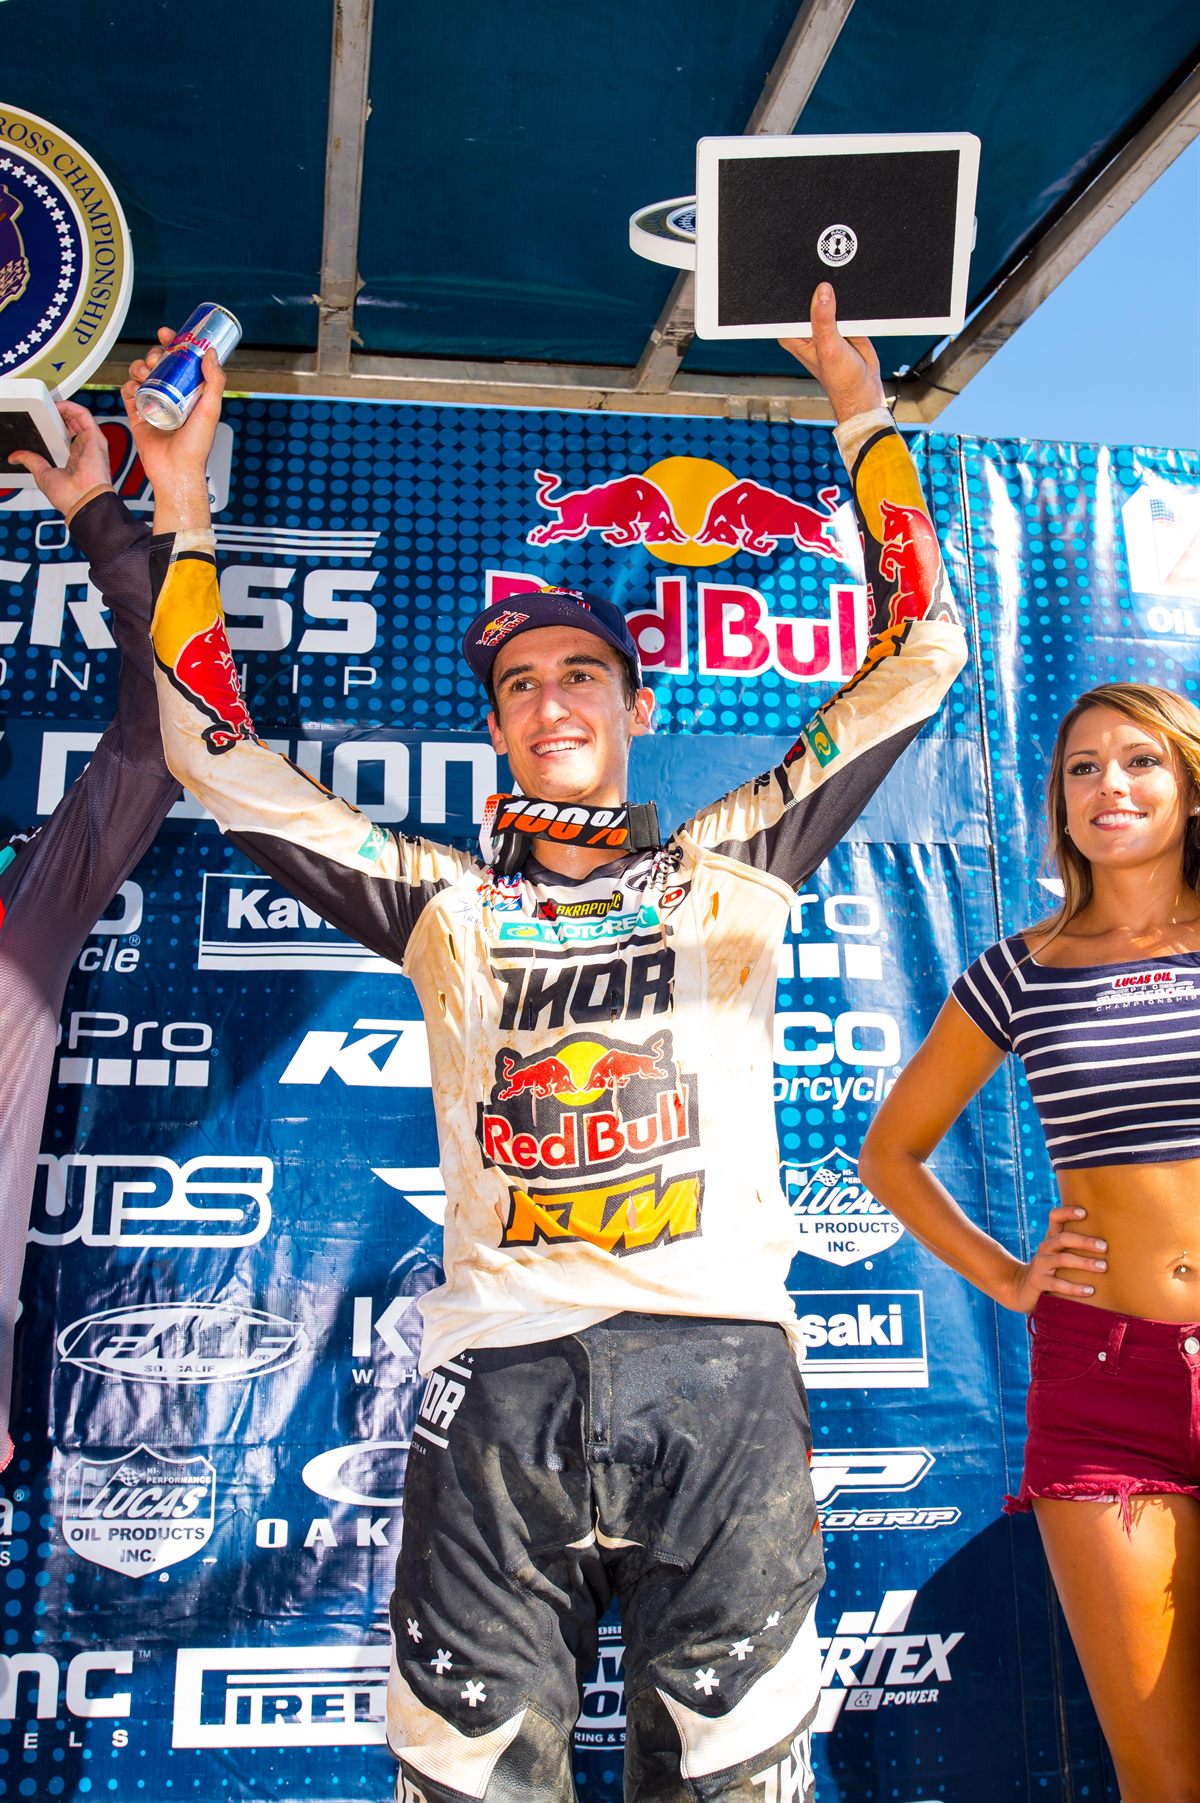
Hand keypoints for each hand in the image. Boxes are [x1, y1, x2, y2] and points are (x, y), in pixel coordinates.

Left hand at [6, 400, 111, 517]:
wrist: (82, 500)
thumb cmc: (71, 496)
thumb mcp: (43, 475)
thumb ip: (32, 461)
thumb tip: (17, 457)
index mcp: (76, 461)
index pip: (67, 438)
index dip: (56, 427)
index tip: (45, 423)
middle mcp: (86, 451)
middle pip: (74, 426)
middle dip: (60, 416)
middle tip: (46, 412)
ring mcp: (92, 444)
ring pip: (80, 418)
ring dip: (65, 409)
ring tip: (51, 406)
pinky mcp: (96, 438)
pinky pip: (85, 416)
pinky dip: (72, 407)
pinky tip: (59, 406)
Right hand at [121, 327, 224, 531]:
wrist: (175, 471)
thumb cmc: (196, 446)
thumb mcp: (211, 410)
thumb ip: (215, 381)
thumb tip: (210, 352)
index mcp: (190, 392)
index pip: (179, 361)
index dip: (172, 343)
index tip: (166, 333)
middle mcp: (171, 396)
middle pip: (157, 364)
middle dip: (153, 354)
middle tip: (156, 359)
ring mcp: (153, 404)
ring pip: (140, 374)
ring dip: (139, 366)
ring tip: (144, 373)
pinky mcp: (137, 415)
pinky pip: (127, 393)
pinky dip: (127, 385)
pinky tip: (134, 386)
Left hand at [780, 282, 885, 421]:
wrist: (865, 386)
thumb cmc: (841, 378)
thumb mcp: (829, 348)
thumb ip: (824, 320)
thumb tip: (822, 292)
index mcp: (793, 335)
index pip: (789, 306)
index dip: (799, 296)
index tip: (811, 290)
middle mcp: (806, 328)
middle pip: (809, 299)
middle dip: (820, 296)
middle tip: (832, 305)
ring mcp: (824, 323)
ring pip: (828, 298)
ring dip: (838, 299)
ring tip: (844, 317)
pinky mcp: (842, 321)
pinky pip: (845, 303)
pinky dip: (850, 303)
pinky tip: (853, 312)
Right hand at [1002, 1205, 1107, 1313]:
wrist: (1021, 1288)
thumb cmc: (1051, 1269)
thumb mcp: (1058, 1253)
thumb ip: (1075, 1245)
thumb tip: (1111, 1240)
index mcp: (1051, 1239)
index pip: (1055, 1217)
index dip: (1067, 1212)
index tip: (1084, 1212)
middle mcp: (1045, 1248)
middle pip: (1063, 1239)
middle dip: (1085, 1241)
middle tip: (1104, 1247)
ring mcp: (1040, 1265)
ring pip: (1062, 1260)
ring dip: (1084, 1263)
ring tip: (1102, 1267)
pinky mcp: (1038, 1282)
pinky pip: (1057, 1284)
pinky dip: (1075, 1287)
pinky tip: (1090, 1290)